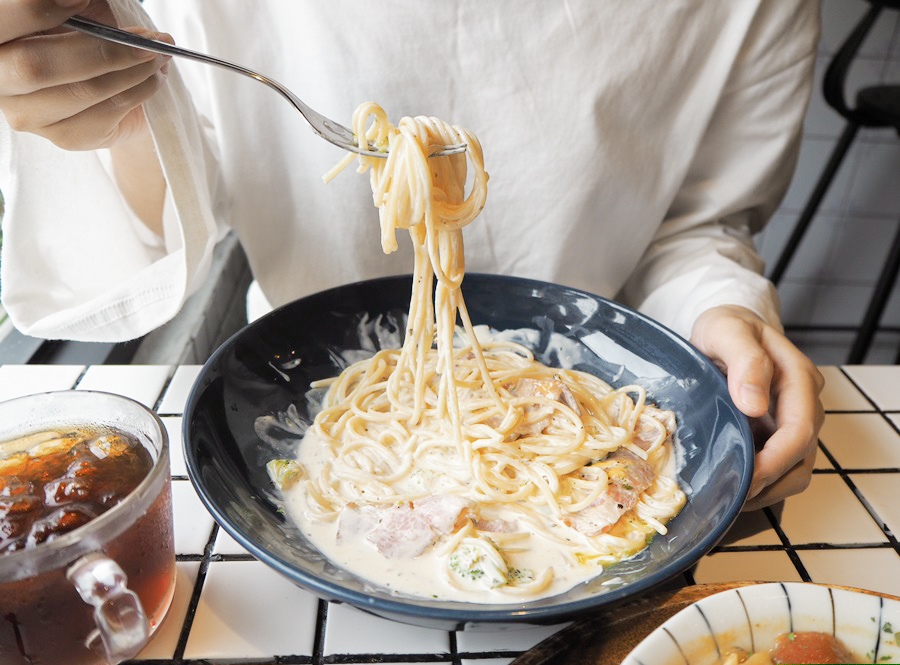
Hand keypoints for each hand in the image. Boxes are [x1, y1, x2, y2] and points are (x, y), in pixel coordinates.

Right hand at [0, 0, 169, 149]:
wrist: (111, 81)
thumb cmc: (87, 31)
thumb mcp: (79, 8)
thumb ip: (75, 4)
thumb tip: (82, 1)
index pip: (0, 22)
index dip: (33, 10)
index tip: (79, 1)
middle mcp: (0, 79)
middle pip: (34, 65)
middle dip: (99, 48)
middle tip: (145, 39)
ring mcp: (28, 114)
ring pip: (80, 91)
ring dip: (131, 70)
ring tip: (157, 54)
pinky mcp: (63, 137)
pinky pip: (105, 113)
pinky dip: (139, 90)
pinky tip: (154, 76)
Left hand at [690, 305, 824, 510]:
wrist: (725, 330)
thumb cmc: (725, 328)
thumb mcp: (726, 331)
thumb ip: (745, 360)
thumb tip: (754, 403)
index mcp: (798, 379)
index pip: (799, 431)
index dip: (774, 462)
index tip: (745, 478)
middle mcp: (803, 404)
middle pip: (799, 458)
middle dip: (767, 483)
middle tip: (728, 496)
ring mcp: (791, 421)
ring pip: (793, 471)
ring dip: (765, 490)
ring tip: (728, 496)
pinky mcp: (776, 434)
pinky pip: (778, 469)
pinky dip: (759, 484)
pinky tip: (730, 485)